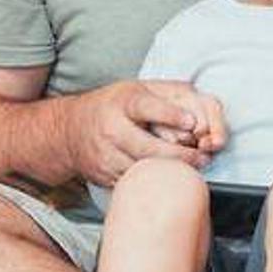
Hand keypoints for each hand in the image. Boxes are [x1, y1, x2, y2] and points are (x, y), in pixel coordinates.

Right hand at [66, 80, 220, 185]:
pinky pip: (133, 183)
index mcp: (123, 102)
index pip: (147, 107)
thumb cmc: (115, 106)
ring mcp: (105, 155)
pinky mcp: (104, 175)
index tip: (192, 123)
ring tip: (191, 169)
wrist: (70, 130)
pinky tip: (166, 177)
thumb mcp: (140, 88)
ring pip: (142, 170)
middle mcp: (111, 128)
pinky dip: (152, 182)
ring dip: (169, 171)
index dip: (170, 115)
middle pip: (148, 148)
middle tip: (202, 157)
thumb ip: (172, 92)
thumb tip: (201, 103)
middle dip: (180, 155)